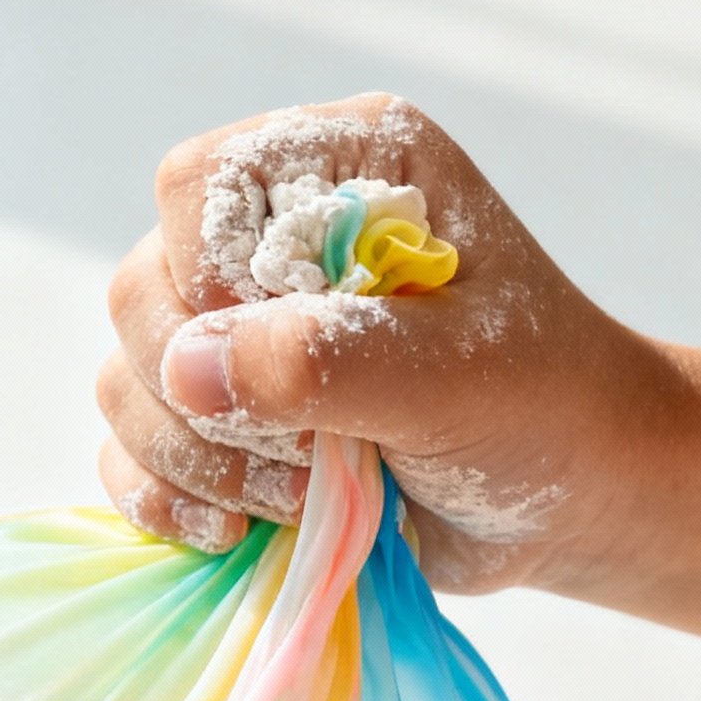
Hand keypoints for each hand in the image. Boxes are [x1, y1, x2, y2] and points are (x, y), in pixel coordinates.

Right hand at [98, 91, 674, 594]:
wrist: (572, 500)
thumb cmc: (542, 411)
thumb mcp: (456, 377)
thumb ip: (327, 360)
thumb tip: (186, 369)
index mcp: (343, 171)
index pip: (196, 188)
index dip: (210, 282)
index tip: (292, 364)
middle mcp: (276, 238)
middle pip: (143, 291)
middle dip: (208, 398)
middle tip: (310, 455)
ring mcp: (241, 332)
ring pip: (128, 381)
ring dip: (199, 460)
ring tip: (302, 497)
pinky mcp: (226, 420)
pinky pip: (129, 453)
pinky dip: (168, 499)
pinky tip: (239, 530)